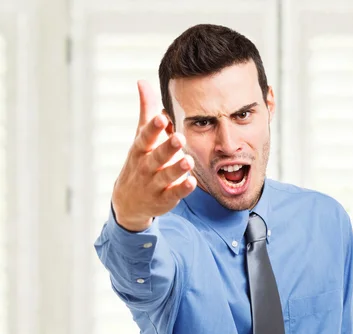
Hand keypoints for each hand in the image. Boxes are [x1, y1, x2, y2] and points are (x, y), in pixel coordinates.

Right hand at [111, 80, 196, 231]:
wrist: (128, 201)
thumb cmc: (139, 161)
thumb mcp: (140, 137)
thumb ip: (147, 111)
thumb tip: (143, 82)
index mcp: (140, 149)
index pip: (145, 137)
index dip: (152, 128)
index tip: (160, 117)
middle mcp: (146, 166)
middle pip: (156, 156)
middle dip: (167, 148)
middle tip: (179, 137)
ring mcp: (154, 184)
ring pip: (165, 176)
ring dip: (177, 169)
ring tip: (189, 161)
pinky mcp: (163, 199)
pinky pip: (173, 194)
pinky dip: (182, 189)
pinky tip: (192, 182)